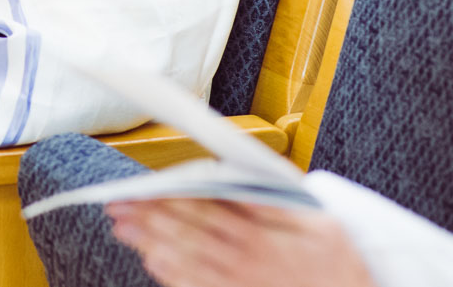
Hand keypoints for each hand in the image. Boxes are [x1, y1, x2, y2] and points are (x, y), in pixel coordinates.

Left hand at [106, 199, 378, 286]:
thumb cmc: (336, 258)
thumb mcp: (317, 221)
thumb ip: (272, 200)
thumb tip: (233, 176)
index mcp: (264, 236)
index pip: (207, 211)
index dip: (170, 199)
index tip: (141, 188)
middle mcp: (247, 262)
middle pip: (189, 235)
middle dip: (149, 219)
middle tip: (116, 205)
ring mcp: (241, 286)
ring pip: (187, 263)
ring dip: (151, 244)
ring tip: (122, 228)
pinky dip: (172, 277)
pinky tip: (151, 262)